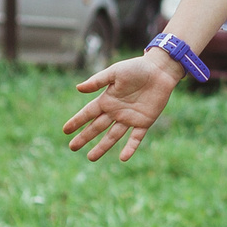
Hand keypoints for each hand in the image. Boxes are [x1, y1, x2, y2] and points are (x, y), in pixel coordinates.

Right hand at [63, 51, 179, 161]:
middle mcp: (116, 111)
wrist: (160, 69)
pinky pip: (136, 138)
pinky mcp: (144, 122)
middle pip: (97, 127)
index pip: (88, 113)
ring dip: (102, 147)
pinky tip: (123, 158)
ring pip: (113, 136)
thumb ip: (98, 81)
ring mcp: (130, 118)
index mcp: (107, 99)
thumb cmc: (137, 68)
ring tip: (91, 158)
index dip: (77, 121)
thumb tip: (78, 88)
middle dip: (85, 137)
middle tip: (72, 147)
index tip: (65, 131)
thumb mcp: (115, 72)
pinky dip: (130, 148)